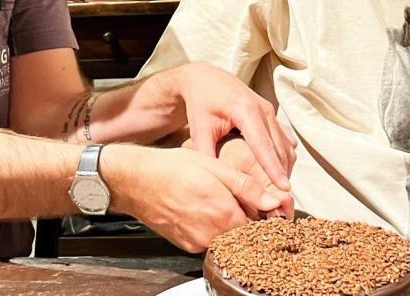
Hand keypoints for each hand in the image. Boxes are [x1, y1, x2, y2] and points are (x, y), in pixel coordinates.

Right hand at [106, 145, 290, 252]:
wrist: (135, 180)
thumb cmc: (171, 167)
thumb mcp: (213, 166)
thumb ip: (246, 186)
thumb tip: (274, 200)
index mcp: (223, 213)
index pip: (260, 228)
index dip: (266, 217)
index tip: (268, 208)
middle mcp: (211, 234)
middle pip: (243, 236)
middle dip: (250, 222)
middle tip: (246, 202)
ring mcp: (197, 242)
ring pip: (226, 239)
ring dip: (231, 225)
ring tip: (223, 201)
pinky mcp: (185, 244)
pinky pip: (209, 240)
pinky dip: (213, 228)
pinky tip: (205, 208)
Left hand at [165, 62, 296, 190]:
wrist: (206, 78)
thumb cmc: (201, 103)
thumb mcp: (200, 128)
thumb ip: (207, 154)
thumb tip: (216, 184)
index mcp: (245, 110)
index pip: (263, 145)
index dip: (274, 169)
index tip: (285, 190)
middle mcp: (263, 109)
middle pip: (280, 148)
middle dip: (282, 175)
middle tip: (282, 203)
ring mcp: (270, 111)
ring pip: (286, 145)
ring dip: (285, 168)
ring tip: (279, 194)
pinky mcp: (272, 115)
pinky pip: (284, 139)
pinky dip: (284, 157)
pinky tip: (276, 175)